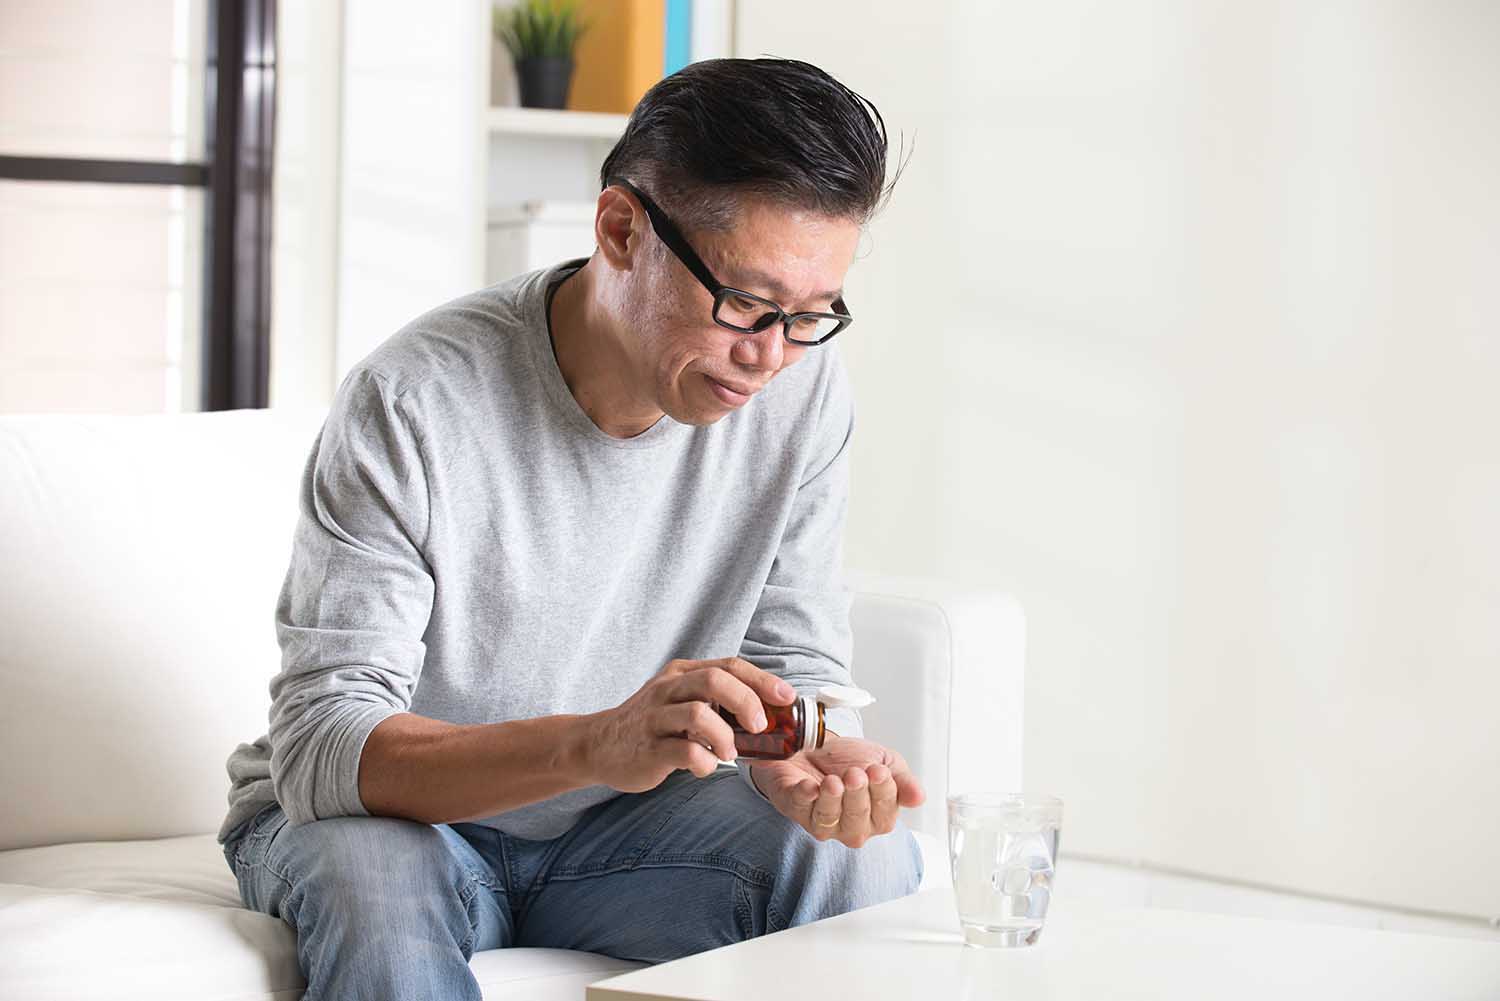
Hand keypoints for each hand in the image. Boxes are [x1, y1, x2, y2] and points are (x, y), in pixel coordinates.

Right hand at [585, 657, 793, 792]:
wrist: (597, 745)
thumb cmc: (651, 725)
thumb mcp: (681, 701)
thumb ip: (716, 702)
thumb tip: (768, 714)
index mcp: (682, 674)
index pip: (729, 666)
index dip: (762, 680)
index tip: (787, 698)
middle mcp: (668, 690)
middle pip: (714, 681)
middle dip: (746, 702)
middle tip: (760, 727)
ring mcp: (655, 718)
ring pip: (697, 714)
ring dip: (724, 735)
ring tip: (730, 752)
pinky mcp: (647, 749)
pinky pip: (682, 752)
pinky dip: (703, 762)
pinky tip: (705, 767)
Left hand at [748, 736, 924, 847]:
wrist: (817, 746)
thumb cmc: (851, 760)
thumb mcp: (885, 763)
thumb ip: (903, 781)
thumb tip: (918, 798)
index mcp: (877, 817)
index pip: (885, 812)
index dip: (883, 791)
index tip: (879, 770)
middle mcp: (850, 826)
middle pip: (857, 820)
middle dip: (857, 795)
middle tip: (855, 773)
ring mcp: (821, 821)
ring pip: (828, 819)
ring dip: (832, 799)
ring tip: (833, 780)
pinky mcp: (794, 807)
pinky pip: (799, 808)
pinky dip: (804, 797)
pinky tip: (809, 786)